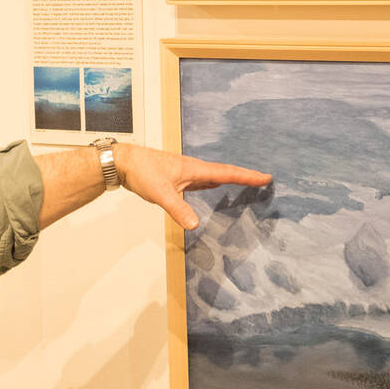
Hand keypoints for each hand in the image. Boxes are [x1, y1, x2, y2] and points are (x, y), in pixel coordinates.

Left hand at [116, 145, 270, 230]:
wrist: (123, 162)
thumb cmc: (142, 172)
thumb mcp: (161, 193)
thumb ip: (178, 208)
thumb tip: (195, 226)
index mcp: (195, 169)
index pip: (227, 173)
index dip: (247, 177)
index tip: (266, 177)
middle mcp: (194, 169)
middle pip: (225, 172)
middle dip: (245, 176)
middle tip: (264, 179)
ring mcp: (186, 172)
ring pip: (214, 175)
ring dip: (231, 177)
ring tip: (247, 181)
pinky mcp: (178, 177)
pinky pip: (203, 179)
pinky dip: (214, 182)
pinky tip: (215, 185)